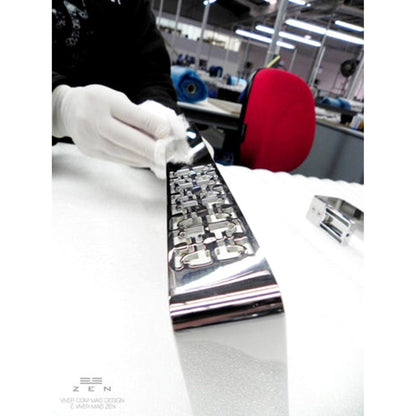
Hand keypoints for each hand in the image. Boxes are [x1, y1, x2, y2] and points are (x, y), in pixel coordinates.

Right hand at [52, 84, 190, 176]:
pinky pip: (119, 159)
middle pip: (128, 139)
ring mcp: (92, 140)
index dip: (152, 125)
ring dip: (146, 158)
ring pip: (124, 153)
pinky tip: (147, 160)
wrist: (68, 111)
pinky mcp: (92, 152)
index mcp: (104, 102)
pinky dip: (135, 160)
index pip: (132, 115)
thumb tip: (161, 132)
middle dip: (152, 148)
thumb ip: (136, 114)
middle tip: (169, 153)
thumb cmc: (98, 101)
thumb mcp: (116, 98)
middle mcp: (95, 121)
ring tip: (162, 159)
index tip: (168, 133)